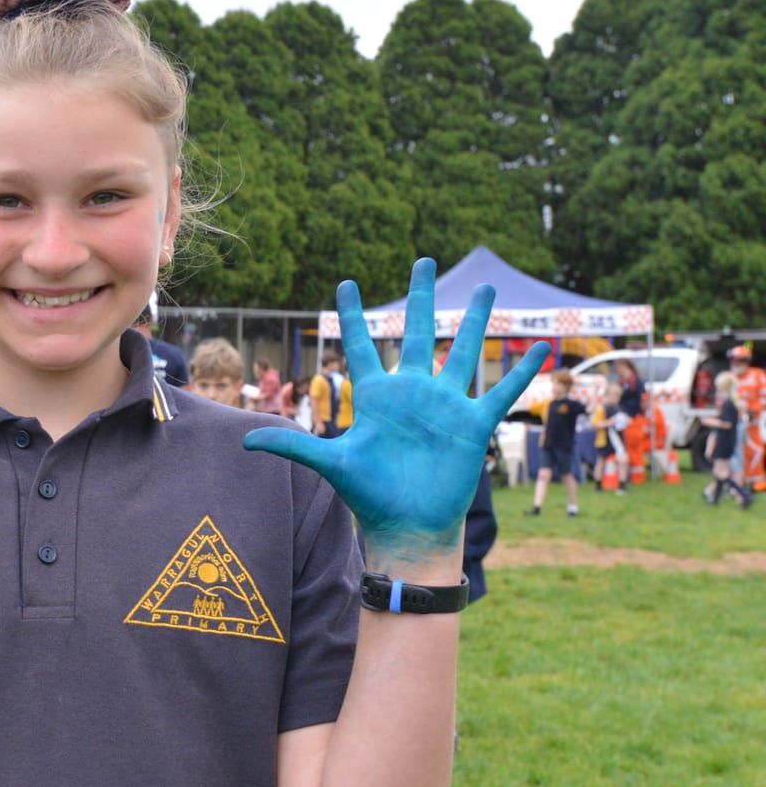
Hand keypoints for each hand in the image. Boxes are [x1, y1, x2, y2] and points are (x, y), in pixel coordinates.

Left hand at [242, 258, 548, 565]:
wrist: (408, 525)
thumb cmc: (369, 495)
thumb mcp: (331, 464)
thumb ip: (292, 445)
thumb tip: (245, 441)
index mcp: (377, 396)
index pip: (361, 345)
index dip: (353, 316)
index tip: (346, 283)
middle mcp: (412, 392)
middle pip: (416, 333)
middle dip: (420, 297)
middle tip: (425, 261)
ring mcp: (445, 405)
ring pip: (462, 352)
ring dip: (475, 321)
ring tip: (486, 288)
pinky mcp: (472, 424)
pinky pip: (501, 392)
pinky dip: (521, 371)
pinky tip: (541, 346)